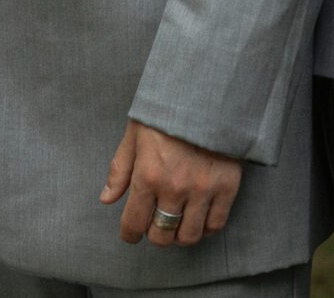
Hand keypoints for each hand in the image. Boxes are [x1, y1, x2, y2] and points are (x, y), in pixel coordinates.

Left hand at [102, 120, 242, 247]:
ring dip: (179, 236)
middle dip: (154, 235)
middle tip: (154, 226)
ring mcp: (202, 191)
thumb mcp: (134, 136)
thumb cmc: (165, 115)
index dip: (129, 234)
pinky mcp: (227, 188)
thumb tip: (106, 199)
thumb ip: (120, 171)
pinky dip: (205, 229)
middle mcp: (174, 188)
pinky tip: (198, 219)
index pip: (134, 222)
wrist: (205, 97)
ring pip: (189, 236)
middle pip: (162, 235)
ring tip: (176, 224)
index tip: (130, 234)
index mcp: (148, 175)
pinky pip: (216, 225)